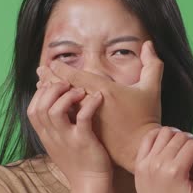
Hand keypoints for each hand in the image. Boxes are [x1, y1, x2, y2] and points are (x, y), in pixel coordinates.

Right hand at [27, 80, 112, 188]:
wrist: (89, 184)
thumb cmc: (77, 160)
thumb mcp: (57, 143)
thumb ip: (53, 125)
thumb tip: (54, 103)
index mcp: (45, 136)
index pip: (32, 109)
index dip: (41, 93)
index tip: (55, 86)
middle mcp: (52, 136)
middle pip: (41, 106)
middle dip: (53, 89)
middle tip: (68, 85)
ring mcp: (67, 139)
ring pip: (55, 110)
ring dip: (68, 95)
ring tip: (81, 91)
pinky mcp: (83, 142)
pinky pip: (82, 118)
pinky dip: (90, 104)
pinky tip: (98, 97)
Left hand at [36, 41, 162, 172]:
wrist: (141, 149)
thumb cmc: (147, 117)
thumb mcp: (152, 88)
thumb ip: (152, 64)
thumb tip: (148, 44)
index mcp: (104, 90)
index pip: (76, 76)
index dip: (62, 68)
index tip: (52, 62)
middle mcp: (91, 104)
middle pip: (65, 88)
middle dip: (50, 78)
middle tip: (40, 71)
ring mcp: (86, 119)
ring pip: (62, 103)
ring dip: (51, 94)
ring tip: (41, 86)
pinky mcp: (86, 132)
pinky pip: (65, 118)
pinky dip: (57, 109)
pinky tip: (52, 105)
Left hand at [135, 127, 192, 192]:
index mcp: (176, 172)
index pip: (192, 144)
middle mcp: (159, 164)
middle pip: (180, 137)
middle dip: (191, 139)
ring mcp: (147, 162)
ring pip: (165, 133)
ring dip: (176, 134)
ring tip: (181, 143)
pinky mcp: (139, 162)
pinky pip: (148, 138)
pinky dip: (159, 134)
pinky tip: (167, 142)